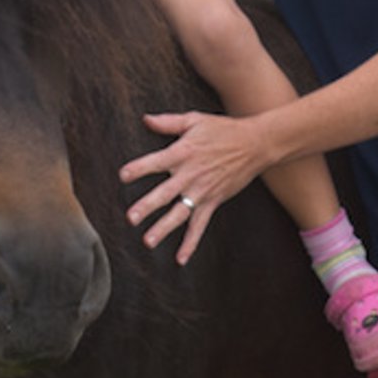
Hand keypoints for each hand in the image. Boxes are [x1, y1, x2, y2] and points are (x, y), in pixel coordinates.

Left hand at [120, 109, 267, 262]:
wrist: (255, 144)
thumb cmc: (223, 130)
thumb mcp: (195, 120)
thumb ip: (168, 122)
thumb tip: (145, 119)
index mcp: (183, 152)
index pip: (156, 161)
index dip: (139, 168)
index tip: (123, 176)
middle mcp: (190, 175)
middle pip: (165, 192)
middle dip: (147, 205)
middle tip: (131, 217)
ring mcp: (202, 191)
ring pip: (180, 213)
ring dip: (164, 227)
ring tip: (148, 241)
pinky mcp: (213, 201)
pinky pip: (200, 225)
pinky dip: (191, 243)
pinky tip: (180, 258)